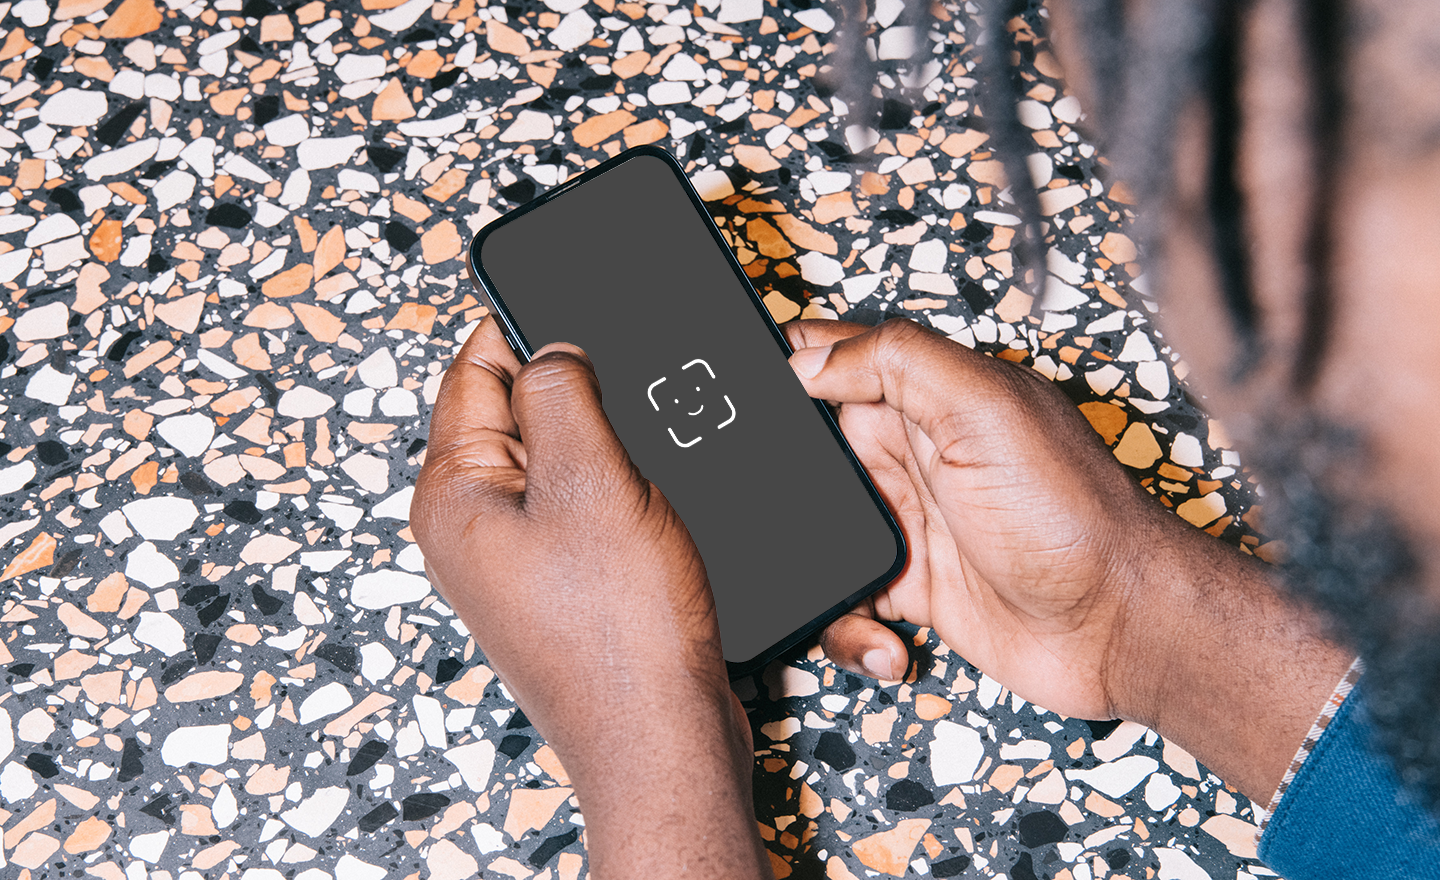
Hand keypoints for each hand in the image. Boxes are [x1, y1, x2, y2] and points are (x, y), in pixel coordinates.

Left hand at [411, 317, 770, 877]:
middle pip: (513, 413)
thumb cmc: (621, 631)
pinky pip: (578, 507)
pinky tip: (650, 496)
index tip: (572, 292)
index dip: (524, 325)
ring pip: (554, 461)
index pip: (474, 372)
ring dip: (599, 441)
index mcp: (453, 494)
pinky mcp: (558, 584)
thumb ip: (561, 391)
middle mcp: (470, 527)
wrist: (659, 736)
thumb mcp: (590, 479)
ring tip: (641, 455)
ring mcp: (513, 560)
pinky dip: (613, 487)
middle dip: (570, 386)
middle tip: (626, 381)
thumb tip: (551, 345)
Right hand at [784, 317, 1175, 720]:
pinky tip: (884, 636)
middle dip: (777, 479)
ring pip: (815, 530)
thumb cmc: (1073, 515)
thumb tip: (808, 358)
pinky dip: (846, 626)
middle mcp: (911, 452)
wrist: (1119, 626)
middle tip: (775, 508)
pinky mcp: (909, 586)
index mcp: (927, 395)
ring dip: (811, 564)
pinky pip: (843, 600)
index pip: (835, 356)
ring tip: (847, 583)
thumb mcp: (985, 409)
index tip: (739, 389)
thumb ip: (897, 362)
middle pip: (808, 450)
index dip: (784, 363)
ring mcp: (908, 521)